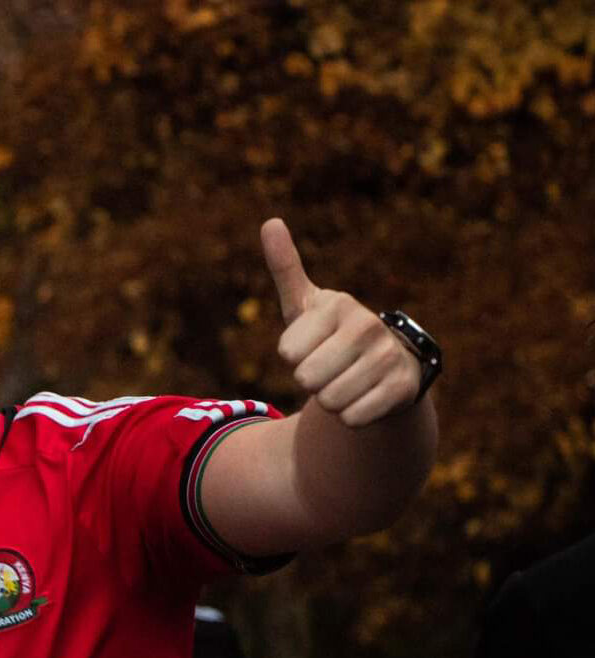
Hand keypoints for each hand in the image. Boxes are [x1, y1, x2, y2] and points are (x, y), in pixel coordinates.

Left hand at [264, 218, 421, 427]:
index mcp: (339, 305)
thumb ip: (287, 268)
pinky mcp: (403, 388)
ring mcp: (388, 357)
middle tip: (328, 368)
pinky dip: (352, 418)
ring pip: (330, 402)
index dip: (293, 357)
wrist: (384, 366)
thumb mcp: (306, 305)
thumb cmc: (332, 335)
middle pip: (307, 379)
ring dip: (331, 401)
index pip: (287, 352)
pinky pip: (354, 419)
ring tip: (346, 381)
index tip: (311, 345)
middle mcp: (368, 326)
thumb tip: (270, 222)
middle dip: (310, 382)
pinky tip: (365, 398)